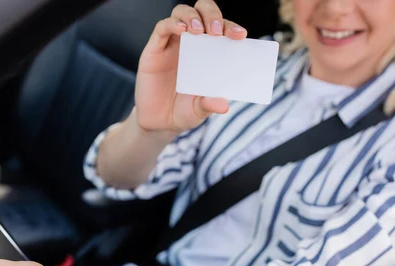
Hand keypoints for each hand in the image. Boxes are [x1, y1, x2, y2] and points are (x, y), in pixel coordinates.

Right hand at [135, 0, 246, 133]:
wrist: (158, 123)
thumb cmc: (183, 112)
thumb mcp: (200, 111)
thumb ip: (209, 105)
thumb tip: (223, 105)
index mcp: (209, 53)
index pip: (222, 29)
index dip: (231, 27)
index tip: (240, 36)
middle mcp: (191, 44)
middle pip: (202, 12)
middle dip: (212, 15)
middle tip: (217, 32)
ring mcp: (172, 44)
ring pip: (182, 13)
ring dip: (192, 16)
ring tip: (198, 30)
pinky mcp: (154, 49)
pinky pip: (162, 27)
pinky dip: (172, 24)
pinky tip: (181, 30)